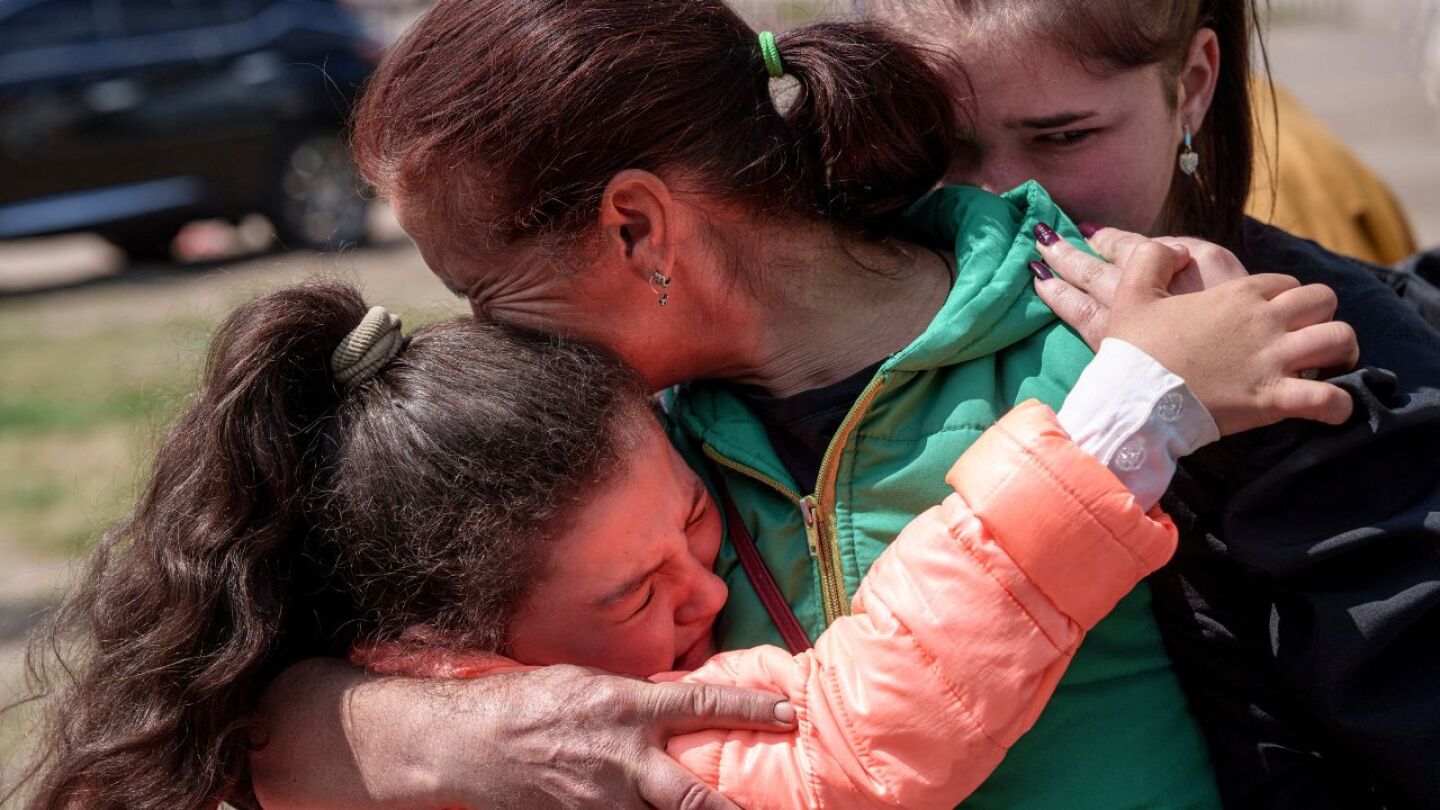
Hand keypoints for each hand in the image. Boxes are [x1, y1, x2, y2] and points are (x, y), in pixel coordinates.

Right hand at [444, 666, 794, 808]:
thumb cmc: (526, 703)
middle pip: (695, 798)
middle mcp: (624, 759)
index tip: (790, 714)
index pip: (704, 706)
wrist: (466, 742)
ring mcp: (602, 801)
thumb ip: (633, 699)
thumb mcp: (587, 684)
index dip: (752, 710)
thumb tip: (668, 704)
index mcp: (627, 709)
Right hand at [1031, 226, 1358, 434]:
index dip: (1283, 296)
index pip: (1283, 282)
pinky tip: (1332, 409)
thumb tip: (1178, 249)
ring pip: (1339, 339)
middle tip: (1306, 334)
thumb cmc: (1134, 350)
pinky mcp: (1274, 400)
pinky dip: (1337, 405)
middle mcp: (1264, 321)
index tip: (1271, 315)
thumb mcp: (1133, 293)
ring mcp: (1273, 360)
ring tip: (1330, 364)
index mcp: (1237, 295)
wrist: (1132, 399)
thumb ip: (1153, 258)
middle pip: (1323, 300)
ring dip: (1341, 351)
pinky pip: (1328, 400)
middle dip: (1321, 314)